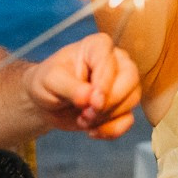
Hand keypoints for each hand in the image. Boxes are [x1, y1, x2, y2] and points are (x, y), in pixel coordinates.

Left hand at [25, 33, 141, 138]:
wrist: (47, 102)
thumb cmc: (48, 82)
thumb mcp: (51, 81)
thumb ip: (70, 87)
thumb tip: (90, 98)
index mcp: (97, 46)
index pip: (110, 61)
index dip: (105, 83)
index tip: (93, 102)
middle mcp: (116, 61)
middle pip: (130, 80)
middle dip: (108, 103)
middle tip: (86, 115)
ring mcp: (122, 83)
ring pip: (131, 100)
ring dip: (106, 118)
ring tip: (82, 120)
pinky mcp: (122, 105)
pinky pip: (127, 119)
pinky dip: (111, 130)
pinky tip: (92, 131)